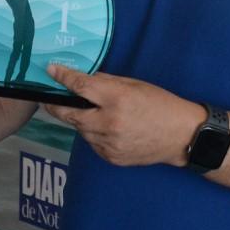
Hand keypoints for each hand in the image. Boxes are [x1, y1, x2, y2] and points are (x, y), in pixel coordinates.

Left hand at [45, 64, 204, 166]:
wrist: (181, 136)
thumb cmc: (160, 104)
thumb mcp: (134, 85)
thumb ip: (106, 83)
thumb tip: (83, 80)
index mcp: (117, 99)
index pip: (81, 87)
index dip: (63, 77)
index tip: (51, 70)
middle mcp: (109, 123)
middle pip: (70, 114)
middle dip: (56, 106)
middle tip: (49, 100)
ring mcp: (109, 144)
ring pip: (81, 130)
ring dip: (80, 120)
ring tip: (92, 113)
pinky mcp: (111, 158)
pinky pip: (92, 143)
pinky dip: (93, 134)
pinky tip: (107, 128)